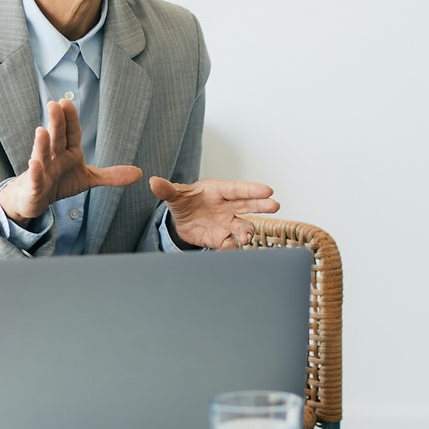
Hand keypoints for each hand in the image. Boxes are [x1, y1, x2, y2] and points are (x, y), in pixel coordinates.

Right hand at [0, 98, 142, 221]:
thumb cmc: (61, 181)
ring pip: (42, 154)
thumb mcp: (88, 178)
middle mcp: (54, 156)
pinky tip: (34, 163)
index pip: (71, 132)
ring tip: (41, 130)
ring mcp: (43, 170)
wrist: (35, 198)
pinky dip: (35, 172)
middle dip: (56, 122)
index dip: (70, 118)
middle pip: (57, 137)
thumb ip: (111, 175)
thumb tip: (140, 173)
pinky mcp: (34, 186)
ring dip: (42, 143)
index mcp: (68, 151)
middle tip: (54, 104)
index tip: (66, 102)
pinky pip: (35, 178)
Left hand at [149, 176, 278, 248]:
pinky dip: (231, 246)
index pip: (238, 189)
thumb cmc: (184, 202)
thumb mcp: (174, 195)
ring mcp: (227, 223)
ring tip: (244, 239)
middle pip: (249, 205)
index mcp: (219, 191)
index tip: (268, 190)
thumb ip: (166, 189)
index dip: (252, 189)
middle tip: (275, 205)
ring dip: (246, 232)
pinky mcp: (222, 238)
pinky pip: (230, 243)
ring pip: (243, 226)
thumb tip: (153, 181)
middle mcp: (228, 207)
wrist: (182, 222)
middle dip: (262, 205)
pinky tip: (228, 247)